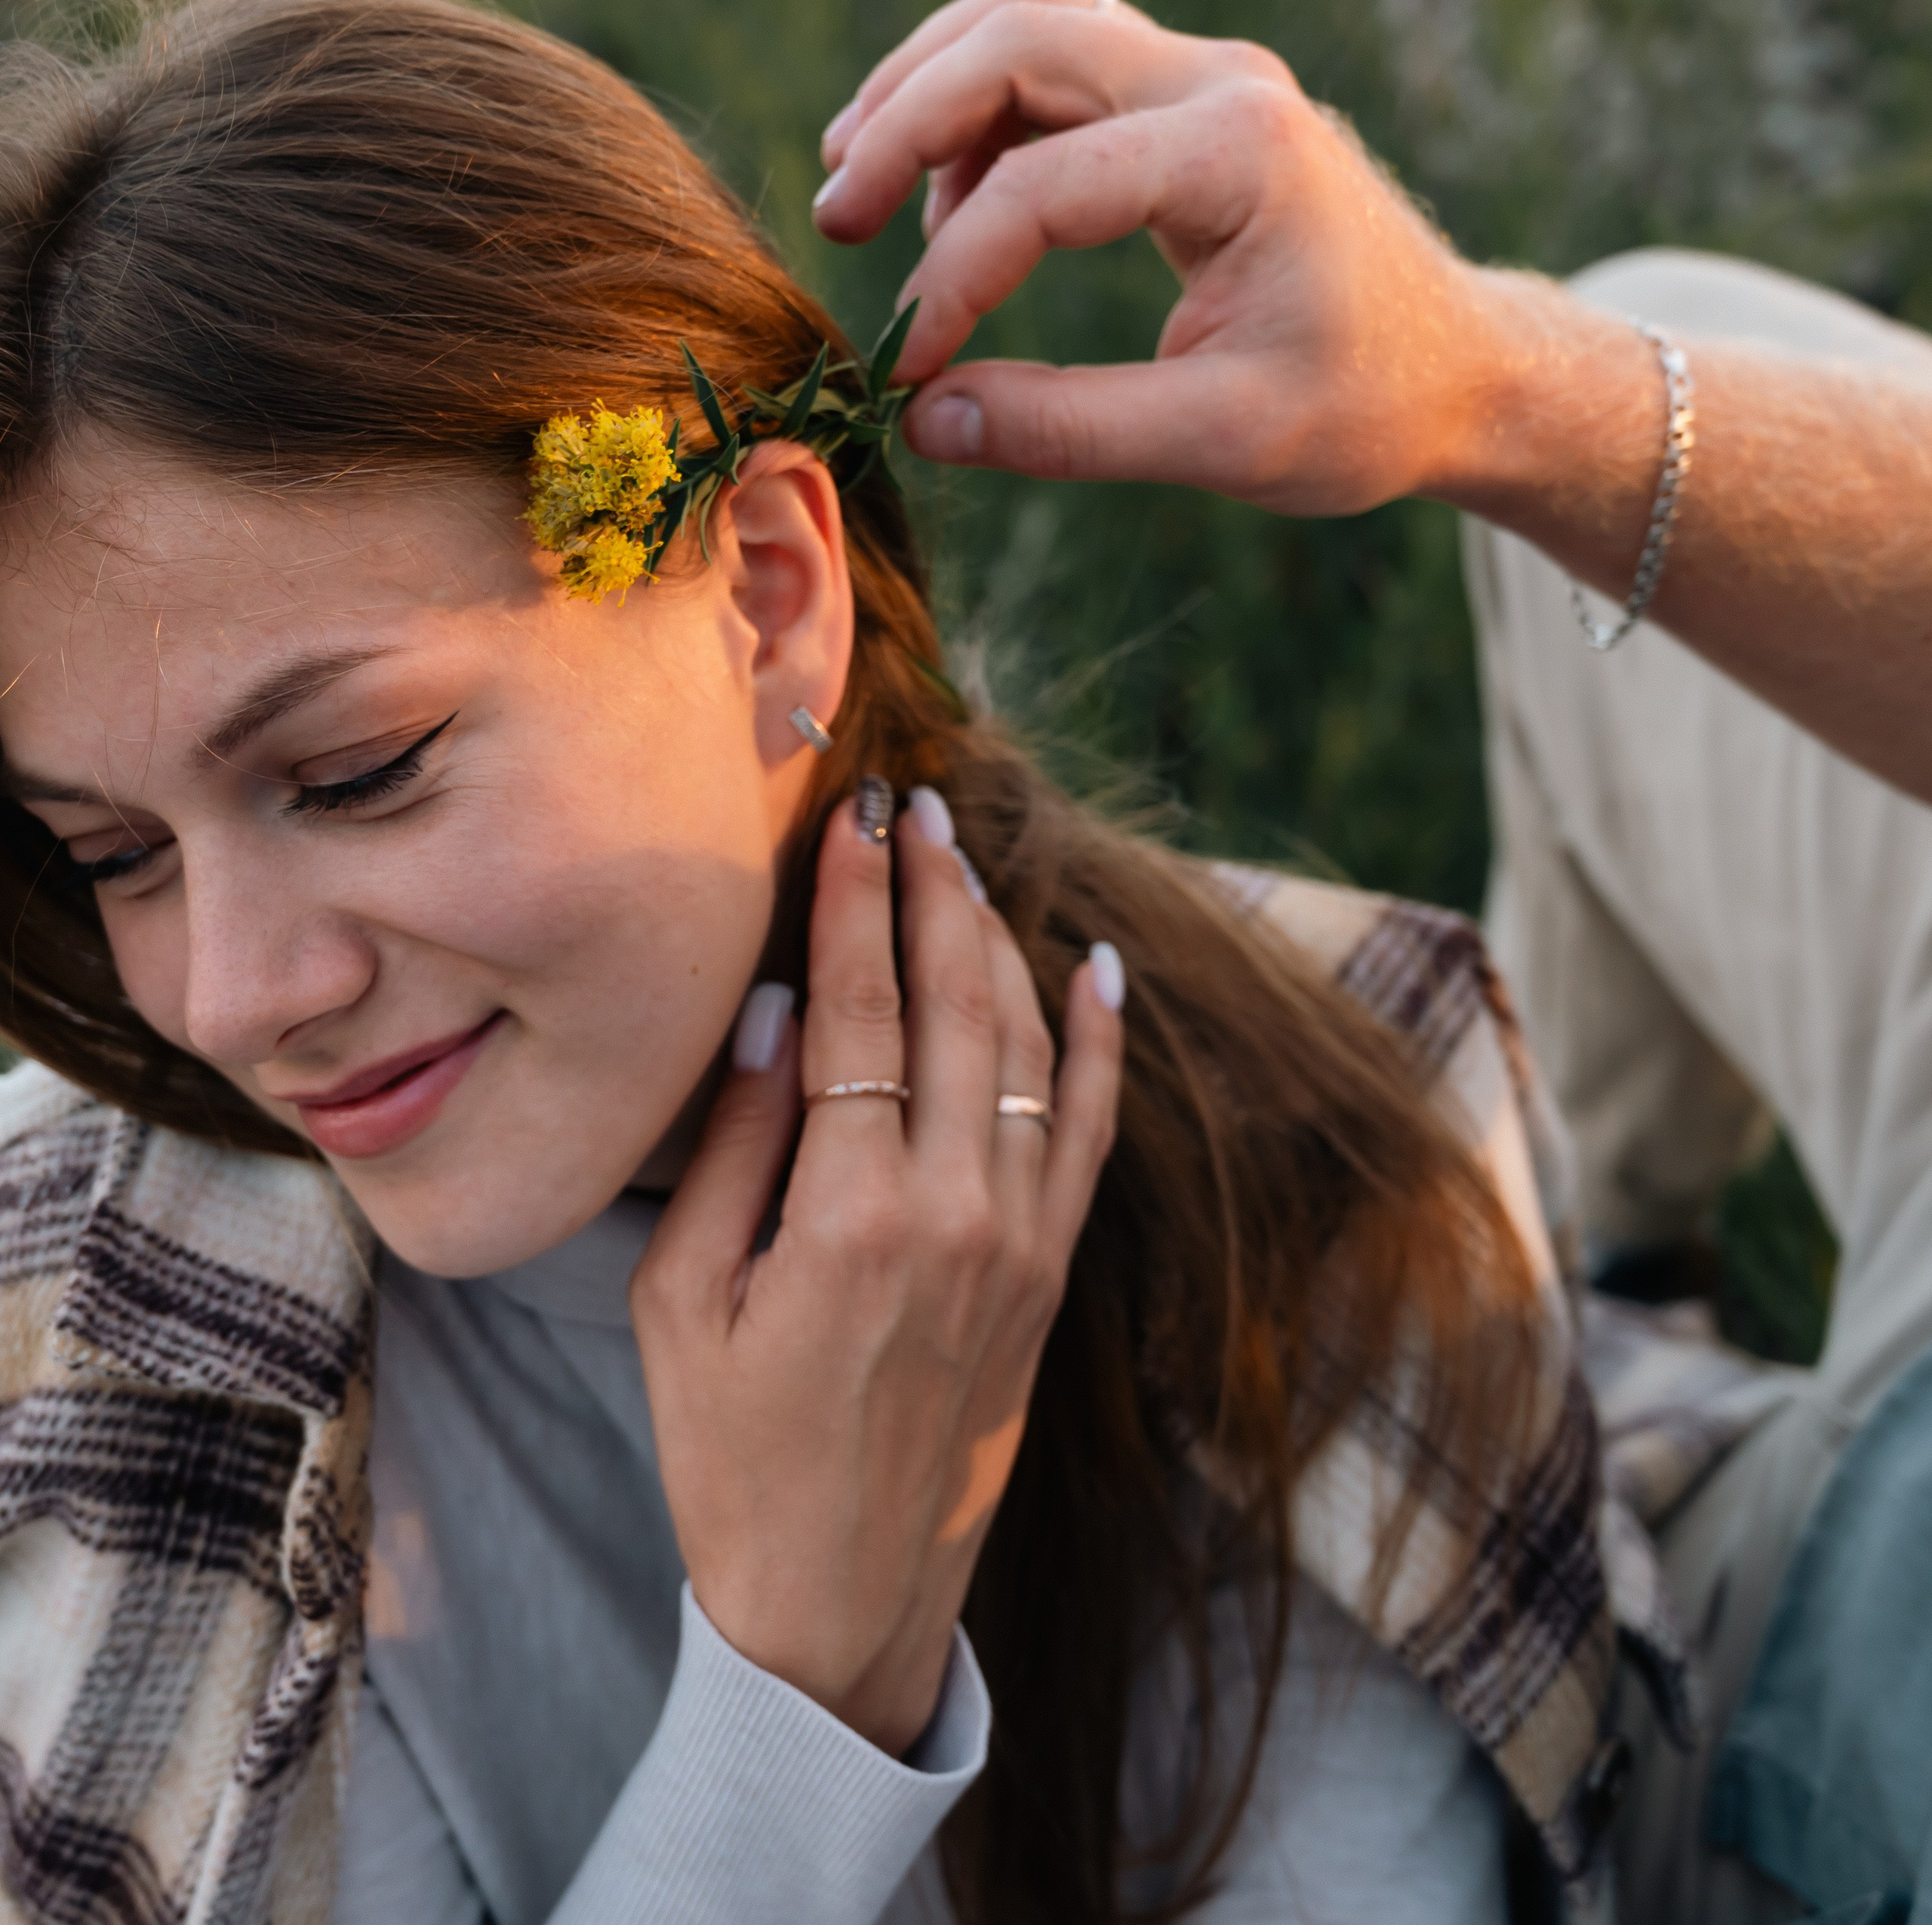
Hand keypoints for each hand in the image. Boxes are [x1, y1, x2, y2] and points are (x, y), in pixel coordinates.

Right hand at [630, 784, 1123, 1755]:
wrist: (841, 1598)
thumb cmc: (734, 1457)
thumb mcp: (681, 1304)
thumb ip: (735, 1149)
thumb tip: (780, 1010)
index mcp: (848, 1216)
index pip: (858, 1010)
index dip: (855, 901)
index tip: (854, 818)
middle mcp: (955, 1213)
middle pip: (953, 1005)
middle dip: (934, 891)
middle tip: (915, 806)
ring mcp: (1020, 1243)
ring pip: (1025, 1051)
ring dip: (998, 945)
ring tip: (965, 865)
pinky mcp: (1050, 1275)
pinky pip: (1088, 1134)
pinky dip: (1097, 1046)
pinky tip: (1096, 971)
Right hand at [812, 0, 1525, 515]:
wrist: (1462, 371)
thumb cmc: (1364, 407)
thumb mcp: (1221, 440)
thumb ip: (1071, 430)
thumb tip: (929, 420)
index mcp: (1237, 152)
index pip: (1042, 184)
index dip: (952, 279)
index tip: (910, 367)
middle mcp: (1219, 84)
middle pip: (1018, 35)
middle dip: (907, 119)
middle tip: (838, 216)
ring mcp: (1205, 82)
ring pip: (1030, 26)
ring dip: (934, 94)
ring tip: (865, 190)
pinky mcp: (1189, 108)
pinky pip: (1060, 69)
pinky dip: (987, 119)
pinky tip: (955, 209)